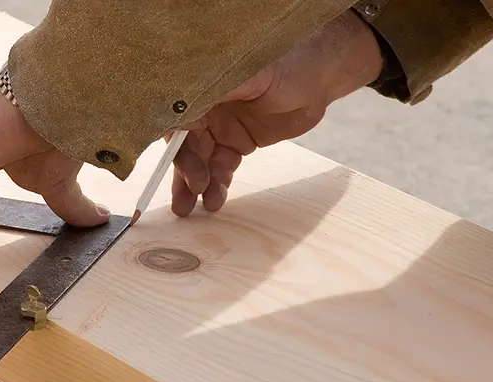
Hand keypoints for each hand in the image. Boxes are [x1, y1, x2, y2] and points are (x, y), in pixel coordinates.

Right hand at [169, 9, 383, 215]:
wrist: (318, 76)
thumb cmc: (283, 63)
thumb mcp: (245, 74)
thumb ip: (212, 90)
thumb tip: (180, 110)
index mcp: (198, 86)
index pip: (174, 120)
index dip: (174, 147)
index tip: (181, 169)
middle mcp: (204, 107)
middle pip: (185, 144)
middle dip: (184, 172)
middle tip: (187, 198)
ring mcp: (220, 126)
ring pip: (201, 160)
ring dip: (196, 184)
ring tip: (194, 208)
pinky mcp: (237, 142)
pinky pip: (222, 166)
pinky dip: (217, 184)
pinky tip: (215, 199)